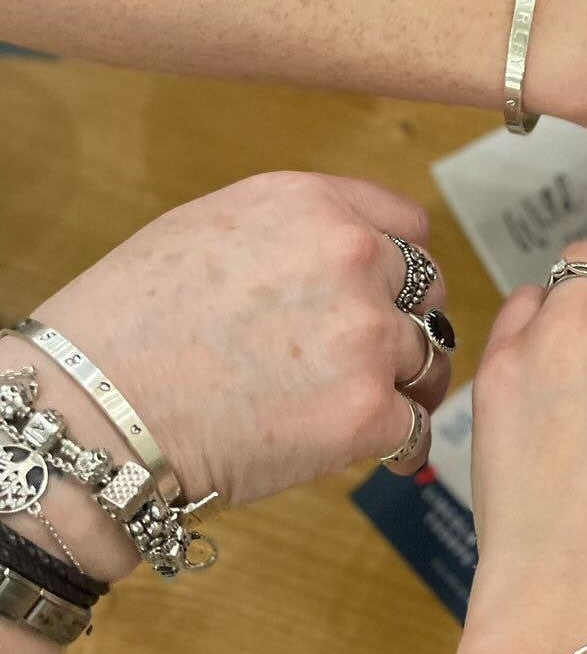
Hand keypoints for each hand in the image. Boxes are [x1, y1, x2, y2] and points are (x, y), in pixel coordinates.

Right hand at [30, 172, 452, 508]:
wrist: (91, 409)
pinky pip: (415, 426)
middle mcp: (354, 259)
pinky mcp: (367, 413)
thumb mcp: (213, 226)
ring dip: (404, 385)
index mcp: (317, 205)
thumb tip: (357, 250)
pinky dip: (395, 442)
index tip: (388, 296)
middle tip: (368, 358)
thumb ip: (300, 229)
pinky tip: (365, 448)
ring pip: (427, 360)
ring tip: (357, 406)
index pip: (412, 230)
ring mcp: (366, 337)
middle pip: (428, 294)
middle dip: (403, 324)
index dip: (401, 268)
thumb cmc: (131, 323)